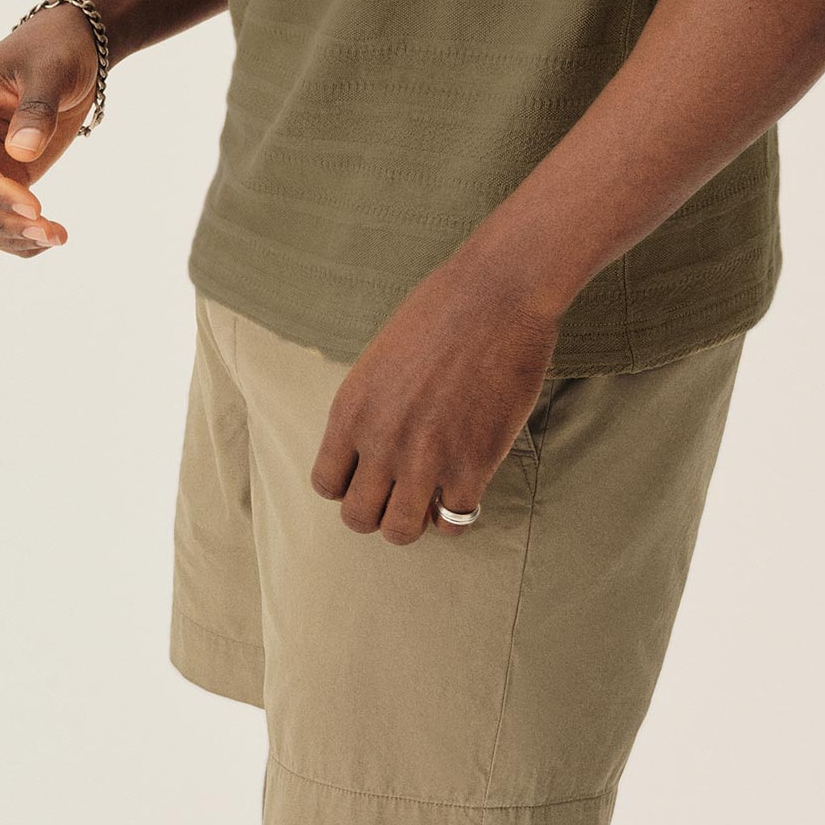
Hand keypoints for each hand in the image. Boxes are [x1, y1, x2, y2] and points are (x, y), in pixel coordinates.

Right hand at [0, 4, 98, 256]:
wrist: (77, 43)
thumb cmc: (59, 46)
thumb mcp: (51, 69)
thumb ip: (37, 108)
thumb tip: (21, 152)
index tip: (34, 208)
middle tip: (47, 231)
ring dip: (6, 236)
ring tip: (55, 238)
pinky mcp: (4, 171)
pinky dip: (17, 234)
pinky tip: (50, 237)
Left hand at [309, 253, 560, 544]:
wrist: (498, 293)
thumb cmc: (442, 310)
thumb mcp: (381, 357)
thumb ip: (372, 408)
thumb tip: (373, 447)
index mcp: (351, 409)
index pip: (326, 483)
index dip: (349, 484)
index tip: (372, 473)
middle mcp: (380, 440)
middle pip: (358, 518)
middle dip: (377, 510)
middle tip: (401, 491)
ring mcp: (426, 457)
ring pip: (400, 531)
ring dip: (415, 519)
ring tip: (431, 497)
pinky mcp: (472, 464)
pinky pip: (453, 521)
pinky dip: (458, 513)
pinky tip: (466, 488)